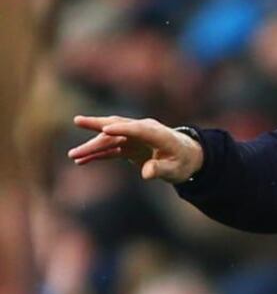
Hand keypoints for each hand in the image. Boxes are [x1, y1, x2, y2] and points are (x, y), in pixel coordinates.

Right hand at [69, 116, 203, 183]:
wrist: (186, 157)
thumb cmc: (183, 162)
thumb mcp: (176, 170)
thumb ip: (161, 169)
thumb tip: (147, 172)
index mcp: (158, 134)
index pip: (138, 129)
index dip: (122, 129)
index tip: (105, 129)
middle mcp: (144, 131)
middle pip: (118, 127)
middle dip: (97, 125)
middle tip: (78, 121)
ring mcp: (134, 137)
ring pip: (110, 139)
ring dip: (92, 146)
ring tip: (73, 155)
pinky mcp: (129, 146)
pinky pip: (110, 149)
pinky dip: (97, 154)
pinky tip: (81, 160)